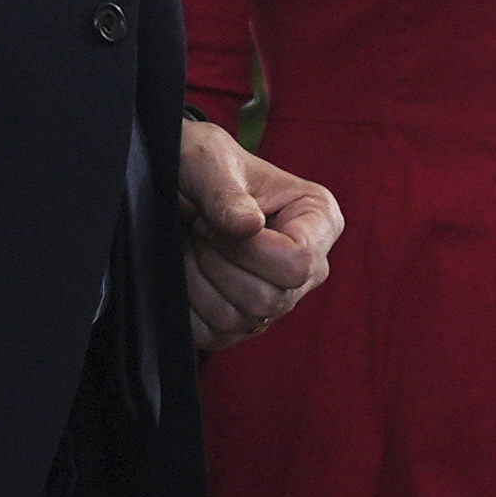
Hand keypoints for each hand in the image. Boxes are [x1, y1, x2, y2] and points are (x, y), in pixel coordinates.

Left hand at [177, 115, 340, 352]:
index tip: (218, 219)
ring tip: (196, 245)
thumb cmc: (203, 164)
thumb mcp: (208, 160)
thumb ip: (225, 192)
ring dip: (201, 280)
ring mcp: (280, 299)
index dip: (249, 249)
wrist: (177, 186)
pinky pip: (216, 336)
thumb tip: (249, 227)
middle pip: (271, 299)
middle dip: (220, 262)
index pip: (298, 263)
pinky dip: (190, 305)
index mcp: (318, 219)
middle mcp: (310, 266)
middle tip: (202, 228)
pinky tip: (188, 270)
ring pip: (241, 320)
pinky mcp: (246, 323)